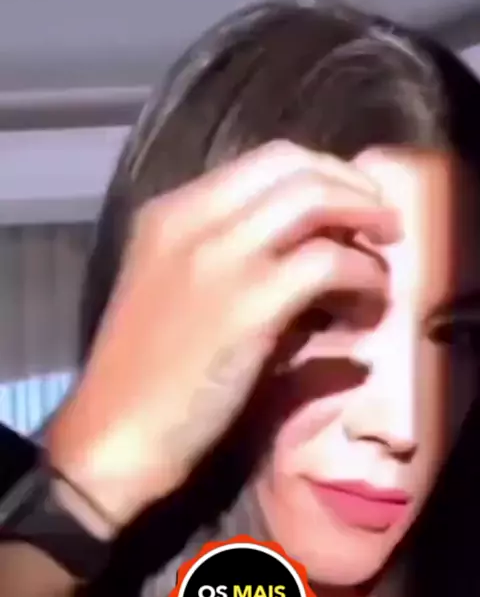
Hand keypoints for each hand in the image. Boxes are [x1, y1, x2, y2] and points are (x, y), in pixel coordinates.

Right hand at [47, 141, 397, 530]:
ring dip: (363, 219)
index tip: (349, 203)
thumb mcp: (176, 295)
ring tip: (385, 252)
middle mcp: (191, 219)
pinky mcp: (249, 303)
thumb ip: (228, 262)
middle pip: (292, 164)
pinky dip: (362, 275)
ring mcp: (219, 256)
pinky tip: (368, 302)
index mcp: (169, 214)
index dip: (321, 174)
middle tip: (381, 220)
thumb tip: (304, 253)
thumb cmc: (147, 378)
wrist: (115, 434)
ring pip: (313, 198)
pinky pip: (327, 262)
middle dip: (350, 184)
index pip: (262, 162)